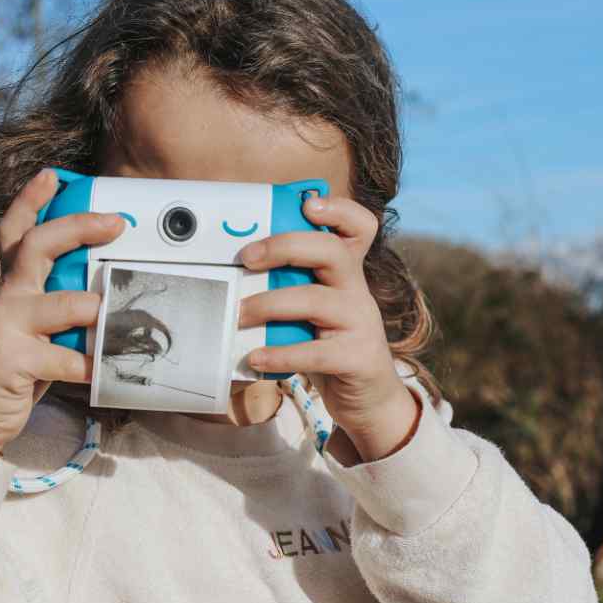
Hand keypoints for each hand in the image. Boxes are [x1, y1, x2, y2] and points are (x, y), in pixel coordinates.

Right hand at [0, 169, 124, 450]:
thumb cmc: (11, 375)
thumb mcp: (31, 332)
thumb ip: (56, 308)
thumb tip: (104, 295)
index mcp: (8, 289)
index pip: (15, 232)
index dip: (32, 200)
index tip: (54, 175)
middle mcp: (3, 299)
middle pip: (37, 246)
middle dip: (78, 227)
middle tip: (116, 223)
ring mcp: (4, 327)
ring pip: (62, 304)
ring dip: (97, 311)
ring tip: (121, 320)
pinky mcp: (12, 360)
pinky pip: (66, 359)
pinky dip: (91, 367)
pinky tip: (106, 373)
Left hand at [236, 194, 419, 461]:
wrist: (368, 399)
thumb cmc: (330, 347)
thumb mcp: (314, 312)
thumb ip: (290, 289)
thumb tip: (234, 275)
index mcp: (348, 274)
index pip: (359, 228)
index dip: (339, 210)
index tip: (308, 204)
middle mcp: (358, 292)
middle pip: (331, 252)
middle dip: (285, 246)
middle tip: (245, 258)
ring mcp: (361, 325)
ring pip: (317, 301)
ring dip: (270, 305)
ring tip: (238, 315)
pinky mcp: (357, 360)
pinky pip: (315, 353)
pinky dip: (280, 354)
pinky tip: (255, 357)